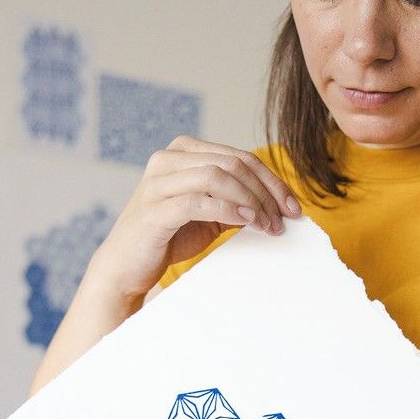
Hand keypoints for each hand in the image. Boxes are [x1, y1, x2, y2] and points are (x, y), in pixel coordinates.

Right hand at [85, 134, 301, 301]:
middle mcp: (168, 159)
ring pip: (218, 176)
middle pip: (233, 164)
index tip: (293, 207)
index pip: (239, 157)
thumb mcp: (210, 214)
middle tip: (284, 219)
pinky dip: (229, 210)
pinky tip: (247, 223)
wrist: (125, 267)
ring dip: (251, 202)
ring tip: (268, 226)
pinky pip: (200, 200)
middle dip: (266, 192)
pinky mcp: (154, 208)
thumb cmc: (168, 237)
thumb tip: (280, 205)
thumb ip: (237, 201)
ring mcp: (158, 181)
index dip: (272, 180)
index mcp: (183, 151)